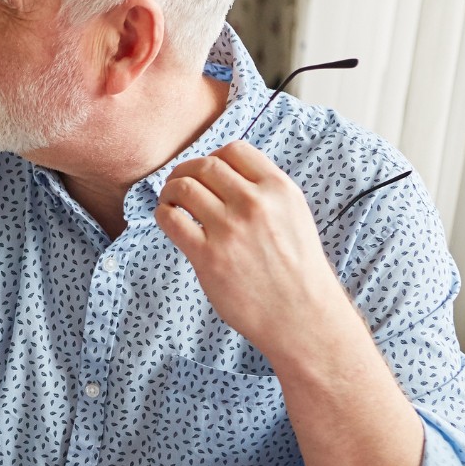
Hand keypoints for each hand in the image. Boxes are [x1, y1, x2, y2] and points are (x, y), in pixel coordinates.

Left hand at [154, 140, 354, 358]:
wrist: (301, 315)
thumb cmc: (297, 269)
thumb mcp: (294, 216)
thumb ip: (265, 192)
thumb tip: (225, 175)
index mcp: (279, 189)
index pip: (234, 150)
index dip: (213, 157)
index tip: (206, 172)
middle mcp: (255, 204)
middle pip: (205, 166)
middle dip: (186, 171)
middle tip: (179, 184)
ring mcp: (230, 229)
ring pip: (184, 188)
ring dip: (170, 190)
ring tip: (170, 201)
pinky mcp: (208, 256)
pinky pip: (171, 219)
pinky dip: (163, 213)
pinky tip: (169, 220)